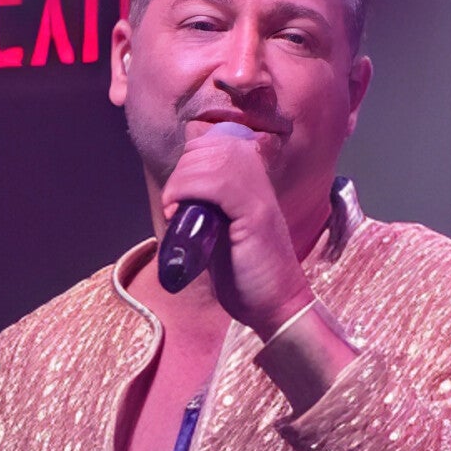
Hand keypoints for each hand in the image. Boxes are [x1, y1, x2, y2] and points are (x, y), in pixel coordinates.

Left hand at [160, 120, 315, 340]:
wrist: (276, 306)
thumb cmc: (246, 276)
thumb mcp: (221, 232)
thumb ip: (208, 209)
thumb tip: (176, 196)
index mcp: (252, 180)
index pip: (214, 143)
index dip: (188, 161)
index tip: (177, 194)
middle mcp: (258, 181)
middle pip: (209, 147)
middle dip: (181, 172)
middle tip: (173, 206)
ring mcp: (259, 196)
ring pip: (211, 161)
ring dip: (181, 183)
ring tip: (174, 211)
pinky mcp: (256, 214)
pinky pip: (219, 184)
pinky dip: (190, 192)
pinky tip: (179, 213)